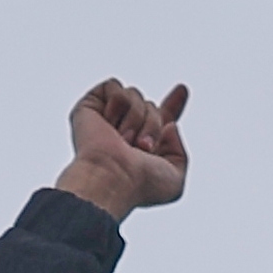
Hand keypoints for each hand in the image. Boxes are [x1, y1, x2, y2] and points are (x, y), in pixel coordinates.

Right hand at [59, 76, 191, 215]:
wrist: (114, 179)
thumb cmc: (141, 185)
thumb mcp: (175, 181)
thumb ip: (179, 154)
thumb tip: (170, 125)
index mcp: (145, 146)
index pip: (161, 121)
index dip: (173, 105)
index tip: (182, 90)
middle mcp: (125, 132)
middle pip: (152, 106)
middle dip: (154, 125)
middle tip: (143, 148)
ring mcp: (107, 119)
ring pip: (135, 95)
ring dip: (137, 117)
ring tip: (125, 141)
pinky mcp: (90, 106)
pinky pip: (114, 86)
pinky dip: (118, 103)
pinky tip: (108, 124)